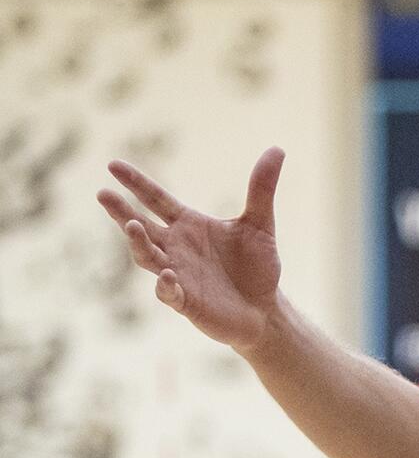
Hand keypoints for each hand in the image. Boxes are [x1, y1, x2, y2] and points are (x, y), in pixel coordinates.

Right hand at [97, 147, 285, 352]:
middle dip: (121, 212)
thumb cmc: (257, 266)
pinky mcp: (186, 301)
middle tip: (103, 194)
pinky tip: (168, 275)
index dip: (136, 183)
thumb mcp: (261, 223)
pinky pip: (168, 293)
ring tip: (132, 225)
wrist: (265, 309)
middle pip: (141, 226)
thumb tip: (277, 149)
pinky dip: (165, 285)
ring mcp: (177, 274)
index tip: (113, 165)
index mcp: (188, 225)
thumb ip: (261, 189)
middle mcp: (176, 247)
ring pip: (148, 257)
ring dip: (138, 243)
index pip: (156, 200)